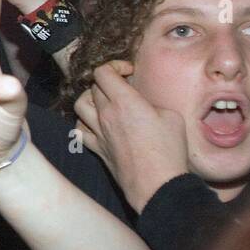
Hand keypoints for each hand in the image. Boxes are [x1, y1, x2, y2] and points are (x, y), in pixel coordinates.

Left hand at [73, 59, 188, 211]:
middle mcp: (106, 114)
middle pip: (94, 87)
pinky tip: (95, 123)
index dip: (114, 66)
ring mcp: (98, 132)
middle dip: (107, 82)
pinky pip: (79, 129)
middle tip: (123, 87)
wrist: (156, 183)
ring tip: (104, 101)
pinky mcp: (97, 148)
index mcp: (125, 102)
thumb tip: (142, 104)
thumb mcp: (171, 116)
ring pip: (80, 105)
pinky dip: (83, 121)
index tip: (128, 72)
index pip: (103, 72)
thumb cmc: (169, 150)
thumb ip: (151, 103)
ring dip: (90, 98)